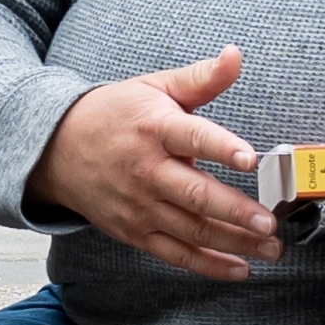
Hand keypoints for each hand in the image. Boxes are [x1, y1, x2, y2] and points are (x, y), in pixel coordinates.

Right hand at [29, 49, 277, 280]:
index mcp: (155, 129)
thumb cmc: (114, 116)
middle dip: (236, 212)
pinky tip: (239, 269)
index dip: (222, 148)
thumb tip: (235, 55)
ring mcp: (140, 206)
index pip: (193, 138)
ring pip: (192, 230)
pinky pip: (175, 254)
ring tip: (269, 249)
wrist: (55, 149)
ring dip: (234, 243)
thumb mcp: (154, 88)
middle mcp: (147, 170)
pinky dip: (208, 266)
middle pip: (195, 195)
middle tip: (269, 223)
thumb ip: (200, 78)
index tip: (250, 158)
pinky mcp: (135, 231)